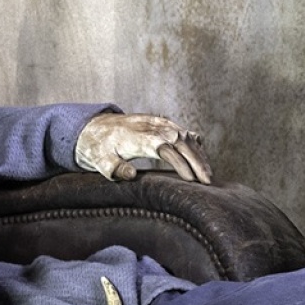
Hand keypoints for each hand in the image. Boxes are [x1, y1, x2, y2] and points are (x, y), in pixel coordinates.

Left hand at [74, 112, 213, 183]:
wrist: (96, 128)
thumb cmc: (100, 149)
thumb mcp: (101, 162)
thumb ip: (115, 169)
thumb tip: (131, 174)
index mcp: (138, 137)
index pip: (165, 148)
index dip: (180, 163)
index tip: (190, 180)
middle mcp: (152, 127)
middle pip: (181, 142)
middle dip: (197, 161)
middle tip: (208, 181)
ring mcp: (159, 123)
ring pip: (186, 137)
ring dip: (199, 154)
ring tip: (208, 174)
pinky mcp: (163, 124)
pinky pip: (184, 133)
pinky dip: (195, 145)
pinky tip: (203, 157)